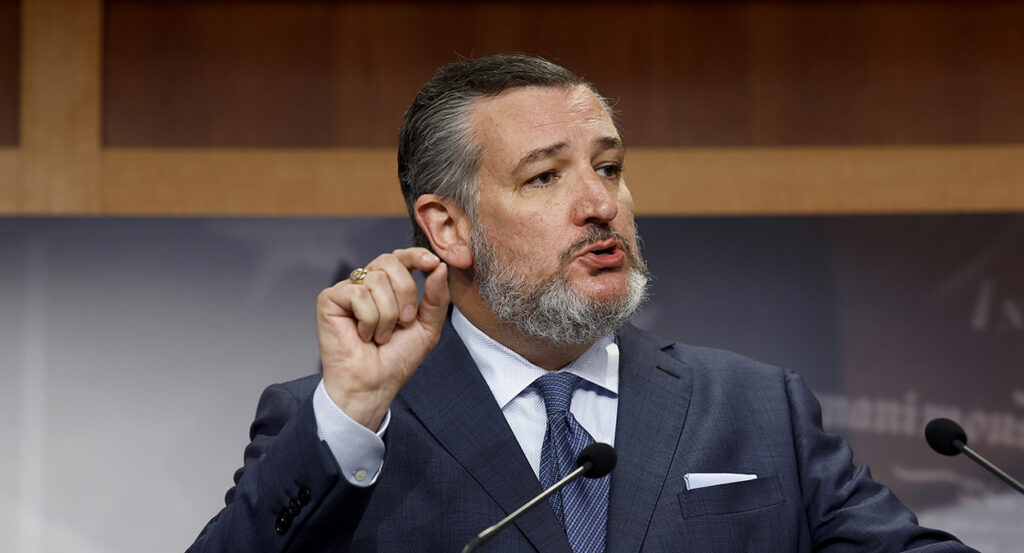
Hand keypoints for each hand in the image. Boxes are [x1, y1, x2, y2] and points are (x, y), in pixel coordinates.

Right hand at [316, 247, 448, 429]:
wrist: (374, 385)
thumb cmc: (396, 360)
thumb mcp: (427, 327)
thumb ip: (436, 297)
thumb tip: (439, 267)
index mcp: (388, 287)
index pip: (401, 257)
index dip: (416, 256)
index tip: (432, 263)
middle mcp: (366, 284)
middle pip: (389, 262)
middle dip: (405, 292)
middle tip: (404, 321)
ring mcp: (347, 290)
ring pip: (376, 280)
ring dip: (387, 315)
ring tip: (380, 336)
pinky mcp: (329, 299)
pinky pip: (358, 294)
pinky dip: (369, 319)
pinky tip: (362, 335)